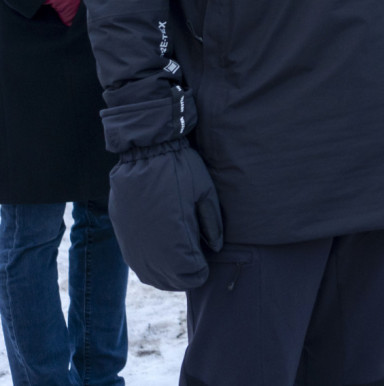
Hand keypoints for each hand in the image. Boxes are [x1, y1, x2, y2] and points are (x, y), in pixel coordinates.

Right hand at [107, 138, 222, 290]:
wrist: (145, 151)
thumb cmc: (181, 169)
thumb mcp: (205, 193)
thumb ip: (212, 223)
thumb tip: (215, 248)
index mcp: (175, 239)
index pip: (189, 274)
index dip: (200, 274)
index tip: (207, 266)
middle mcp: (151, 247)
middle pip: (169, 279)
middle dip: (184, 279)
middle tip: (196, 270)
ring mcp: (132, 241)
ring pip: (149, 274)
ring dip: (165, 276)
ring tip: (180, 268)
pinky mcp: (121, 232)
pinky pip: (134, 261)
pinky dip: (149, 265)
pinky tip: (160, 259)